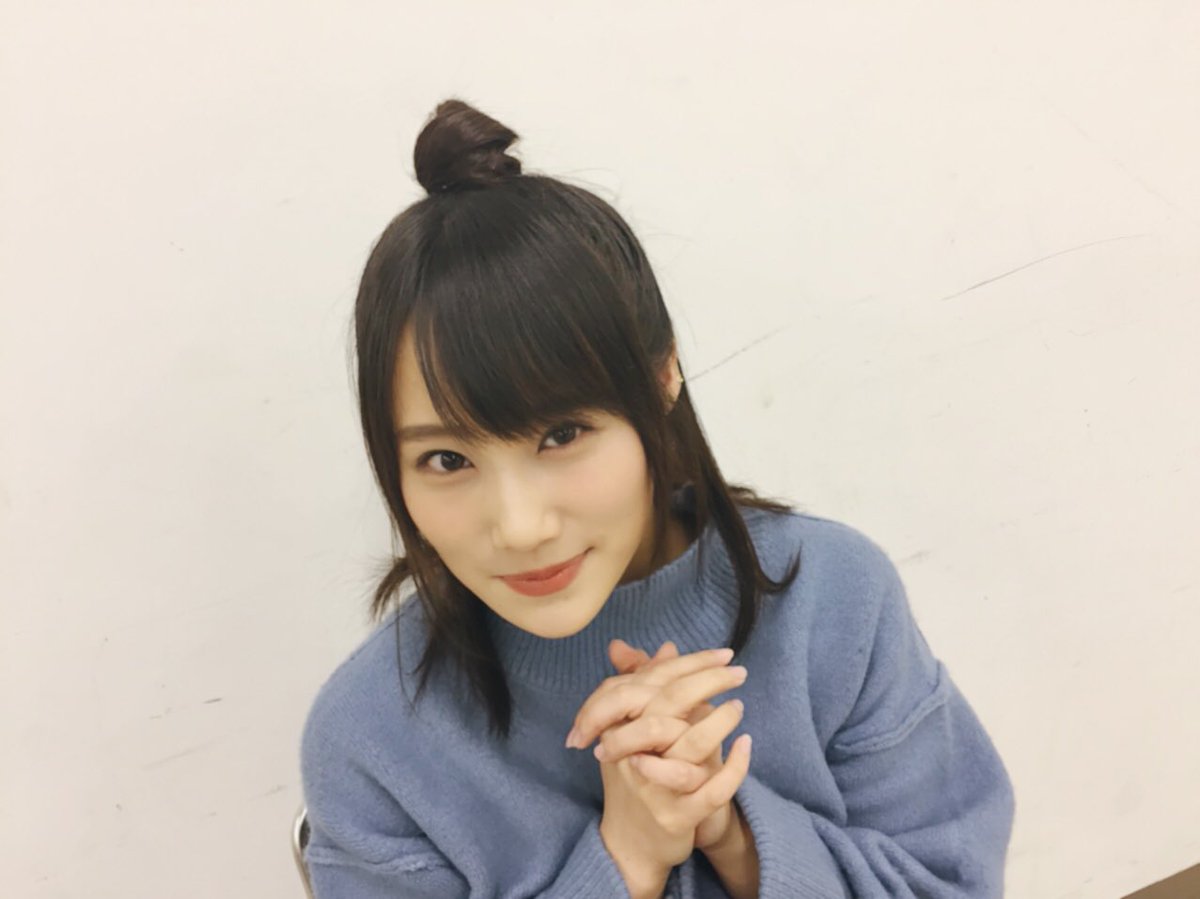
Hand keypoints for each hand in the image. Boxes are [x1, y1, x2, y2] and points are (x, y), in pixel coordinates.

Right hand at [568, 643, 751, 872]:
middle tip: (738, 671)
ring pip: (688, 742)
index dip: (688, 663)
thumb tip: (665, 647)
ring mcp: (650, 786)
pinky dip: (734, 766)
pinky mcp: (674, 816)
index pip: (650, 681)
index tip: (723, 653)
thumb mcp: (638, 731)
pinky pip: (711, 788)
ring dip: (720, 720)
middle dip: (707, 681)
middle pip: (667, 703)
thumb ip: (650, 687)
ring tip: (739, 707)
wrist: (633, 844)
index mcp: (616, 727)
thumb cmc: (639, 777)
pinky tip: (747, 745)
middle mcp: (627, 753)